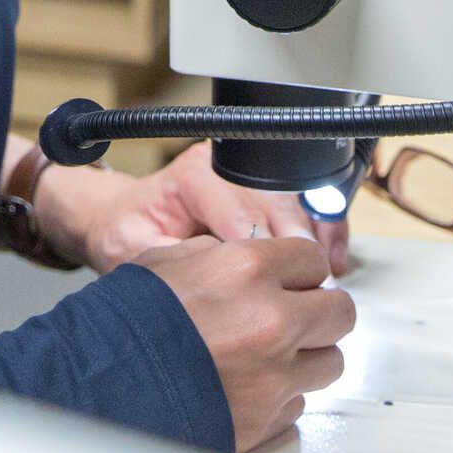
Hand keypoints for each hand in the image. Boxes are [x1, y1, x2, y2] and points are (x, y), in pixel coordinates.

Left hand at [40, 143, 351, 276]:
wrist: (122, 214)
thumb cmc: (126, 230)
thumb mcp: (133, 249)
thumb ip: (170, 262)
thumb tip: (211, 283)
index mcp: (196, 174)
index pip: (243, 211)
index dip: (264, 252)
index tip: (280, 289)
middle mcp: (226, 163)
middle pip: (279, 200)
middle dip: (300, 246)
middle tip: (315, 287)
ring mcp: (248, 170)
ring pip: (300, 195)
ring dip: (319, 235)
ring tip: (328, 273)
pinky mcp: (262, 184)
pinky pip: (305, 200)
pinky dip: (323, 229)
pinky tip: (330, 258)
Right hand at [133, 235, 356, 452]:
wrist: (100, 388)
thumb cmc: (124, 324)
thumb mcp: (166, 260)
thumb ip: (220, 254)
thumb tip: (249, 258)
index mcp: (249, 269)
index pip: (314, 259)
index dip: (300, 270)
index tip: (292, 280)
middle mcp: (273, 321)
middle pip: (340, 312)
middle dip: (319, 312)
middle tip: (297, 316)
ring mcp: (276, 376)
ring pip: (330, 361)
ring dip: (307, 357)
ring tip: (272, 356)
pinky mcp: (268, 419)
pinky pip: (299, 403)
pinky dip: (281, 395)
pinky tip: (249, 387)